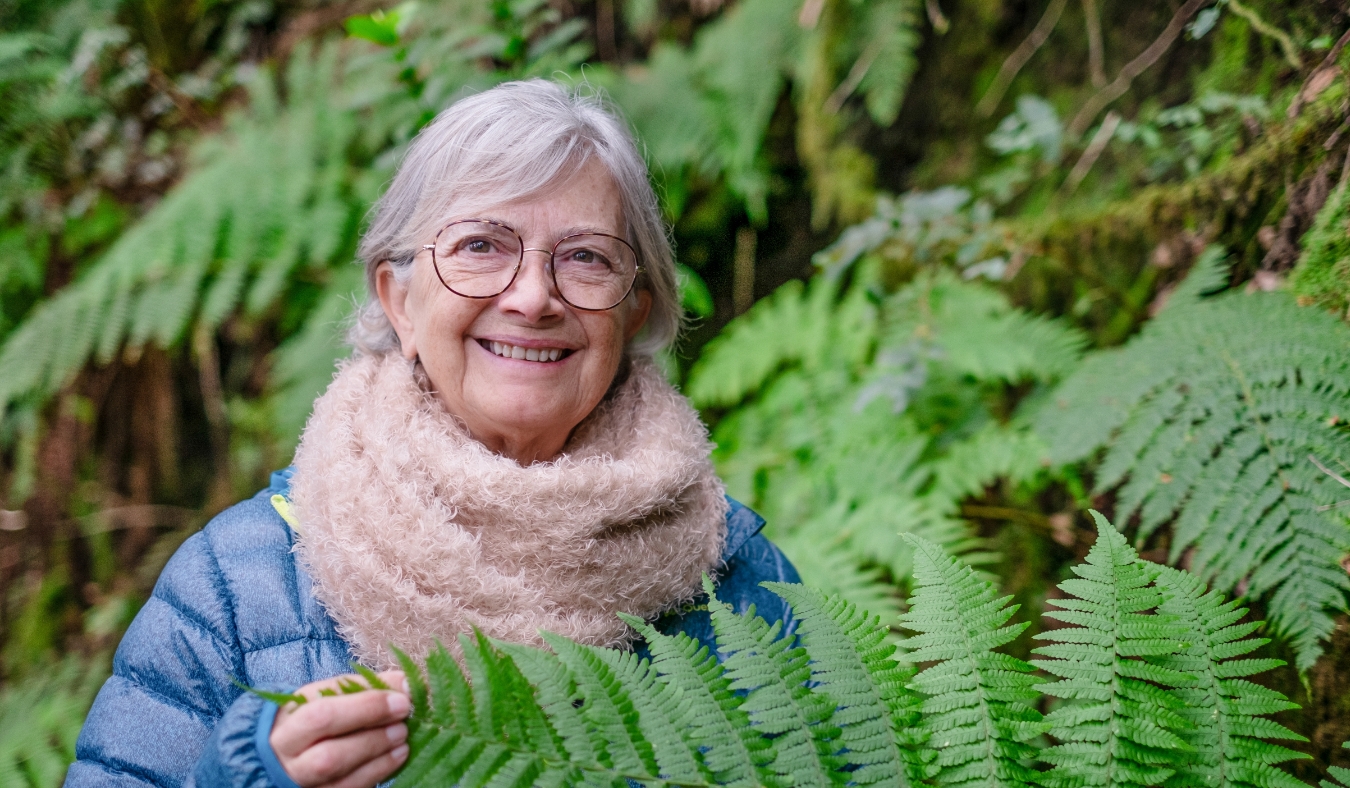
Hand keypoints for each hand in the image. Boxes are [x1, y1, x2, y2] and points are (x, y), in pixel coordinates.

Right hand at [269, 670, 411, 787]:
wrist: (284, 752)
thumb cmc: (311, 715)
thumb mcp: (328, 694)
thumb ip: (365, 685)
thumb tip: (407, 683)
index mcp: (287, 725)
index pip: (323, 716)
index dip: (366, 708)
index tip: (401, 700)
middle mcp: (290, 760)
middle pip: (330, 756)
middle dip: (373, 739)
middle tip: (402, 725)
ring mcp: (303, 782)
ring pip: (341, 778)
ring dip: (379, 757)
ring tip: (403, 739)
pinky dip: (378, 772)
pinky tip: (396, 756)